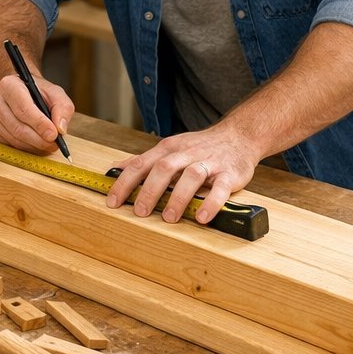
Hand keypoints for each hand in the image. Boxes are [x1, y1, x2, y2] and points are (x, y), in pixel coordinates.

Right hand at [0, 73, 73, 156]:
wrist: (21, 90)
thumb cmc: (38, 92)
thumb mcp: (56, 93)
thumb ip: (62, 108)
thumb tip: (60, 129)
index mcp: (9, 85)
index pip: (24, 109)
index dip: (39, 124)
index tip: (54, 135)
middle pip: (18, 127)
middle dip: (39, 139)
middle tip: (54, 144)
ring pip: (14, 139)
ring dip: (34, 146)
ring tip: (48, 144)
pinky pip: (10, 144)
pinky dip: (26, 148)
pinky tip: (36, 143)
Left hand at [105, 123, 263, 225]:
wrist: (239, 135)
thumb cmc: (200, 146)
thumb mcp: (171, 148)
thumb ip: (145, 160)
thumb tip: (116, 168)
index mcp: (169, 148)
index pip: (142, 164)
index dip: (126, 182)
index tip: (113, 201)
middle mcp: (187, 153)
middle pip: (164, 168)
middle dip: (150, 190)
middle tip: (140, 212)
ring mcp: (209, 162)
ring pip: (191, 176)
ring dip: (178, 197)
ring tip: (168, 218)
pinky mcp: (230, 174)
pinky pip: (221, 188)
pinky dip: (211, 202)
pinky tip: (203, 217)